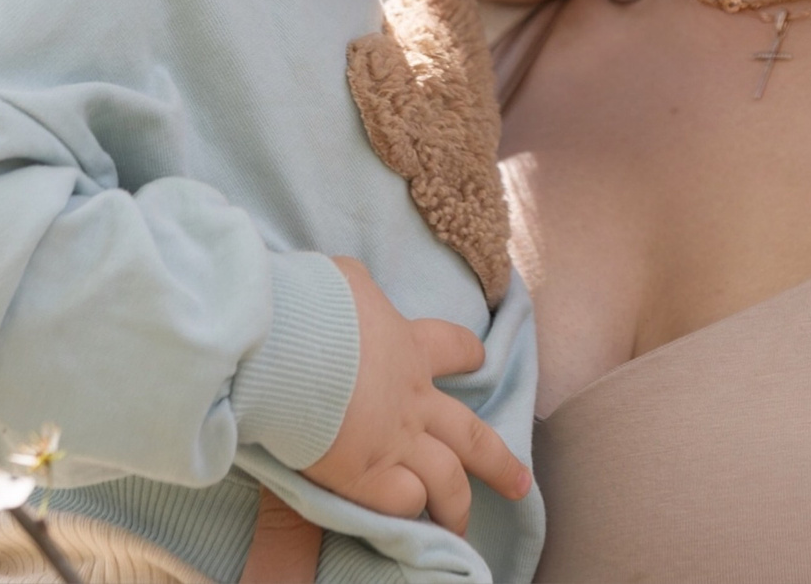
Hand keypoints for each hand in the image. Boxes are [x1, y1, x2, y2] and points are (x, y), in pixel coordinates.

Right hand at [303, 257, 529, 534]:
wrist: (290, 347)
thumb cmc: (312, 306)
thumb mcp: (342, 282)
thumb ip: (356, 291)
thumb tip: (345, 285)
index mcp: (410, 347)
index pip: (453, 347)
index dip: (466, 352)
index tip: (478, 358)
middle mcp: (414, 401)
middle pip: (471, 436)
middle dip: (499, 462)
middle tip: (520, 485)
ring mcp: (397, 441)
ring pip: (448, 482)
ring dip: (457, 507)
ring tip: (460, 529)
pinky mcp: (368, 475)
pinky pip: (403, 501)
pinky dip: (406, 510)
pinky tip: (404, 522)